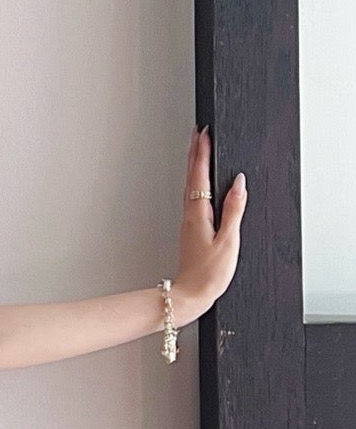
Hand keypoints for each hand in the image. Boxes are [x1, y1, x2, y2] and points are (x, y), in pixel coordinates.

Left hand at [174, 126, 246, 321]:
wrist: (190, 295)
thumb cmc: (208, 274)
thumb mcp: (228, 240)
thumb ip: (234, 210)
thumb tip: (238, 183)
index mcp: (198, 213)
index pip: (200, 175)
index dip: (202, 152)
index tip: (204, 133)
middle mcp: (190, 214)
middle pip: (191, 176)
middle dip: (195, 152)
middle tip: (198, 132)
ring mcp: (189, 222)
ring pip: (190, 185)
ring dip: (194, 165)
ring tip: (198, 149)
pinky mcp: (191, 230)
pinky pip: (193, 198)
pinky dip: (196, 183)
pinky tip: (201, 183)